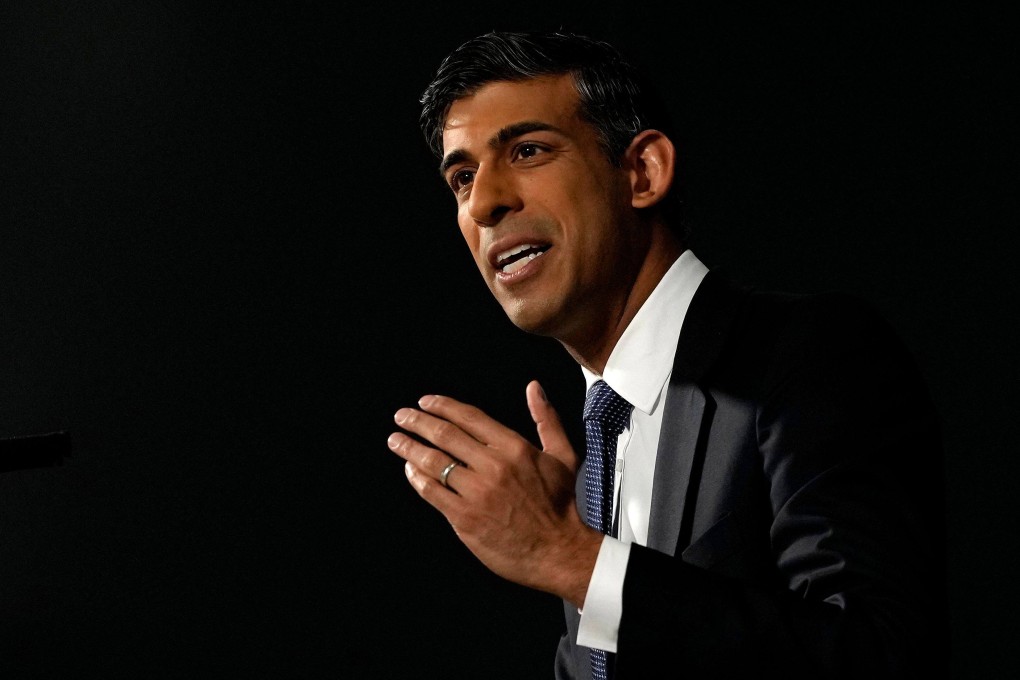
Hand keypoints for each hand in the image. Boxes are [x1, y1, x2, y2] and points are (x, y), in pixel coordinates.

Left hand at [387, 380, 602, 605]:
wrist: (558, 551)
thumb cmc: (561, 504)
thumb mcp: (563, 455)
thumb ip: (546, 419)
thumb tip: (534, 387)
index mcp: (514, 447)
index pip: (470, 417)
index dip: (443, 406)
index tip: (425, 402)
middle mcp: (493, 466)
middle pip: (445, 435)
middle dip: (418, 422)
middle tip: (401, 416)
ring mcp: (477, 493)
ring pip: (434, 462)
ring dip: (409, 448)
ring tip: (395, 440)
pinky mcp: (464, 518)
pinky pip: (432, 492)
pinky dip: (417, 478)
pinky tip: (410, 471)